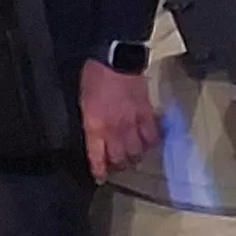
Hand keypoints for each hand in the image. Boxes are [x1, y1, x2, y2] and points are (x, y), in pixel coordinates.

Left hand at [79, 59, 156, 179]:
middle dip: (118, 166)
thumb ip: (89, 121)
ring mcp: (133, 123)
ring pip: (137, 151)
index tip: (100, 177)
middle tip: (117, 166)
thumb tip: (94, 135)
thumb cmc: (94, 76)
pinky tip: (148, 143)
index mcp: (95, 125)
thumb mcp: (83, 101)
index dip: (100, 170)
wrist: (116, 59)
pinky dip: (151, 143)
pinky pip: (152, 137)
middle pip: (120, 158)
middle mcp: (115, 129)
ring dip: (135, 157)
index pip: (97, 157)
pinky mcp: (147, 114)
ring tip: (133, 157)